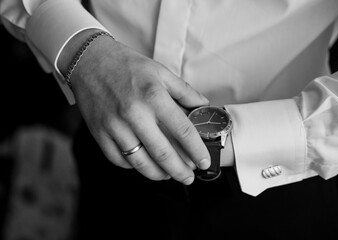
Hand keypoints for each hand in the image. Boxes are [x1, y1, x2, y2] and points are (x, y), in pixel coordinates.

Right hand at [59, 30, 210, 184]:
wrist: (89, 61)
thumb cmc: (127, 65)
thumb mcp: (160, 71)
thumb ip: (185, 91)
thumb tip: (203, 106)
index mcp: (154, 97)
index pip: (183, 131)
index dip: (197, 150)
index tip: (204, 162)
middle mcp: (134, 114)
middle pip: (163, 153)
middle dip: (180, 171)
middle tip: (189, 177)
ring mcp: (114, 126)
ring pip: (140, 162)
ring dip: (158, 174)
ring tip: (168, 175)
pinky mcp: (100, 133)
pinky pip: (119, 159)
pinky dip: (134, 166)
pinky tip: (144, 164)